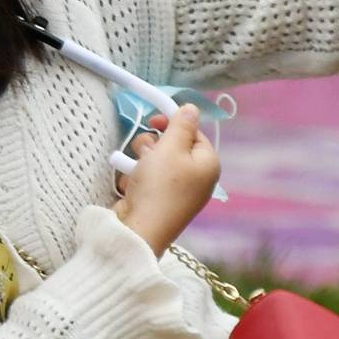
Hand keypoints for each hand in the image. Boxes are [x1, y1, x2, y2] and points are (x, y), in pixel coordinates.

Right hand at [112, 106, 219, 253]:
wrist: (139, 230)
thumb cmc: (159, 185)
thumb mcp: (170, 147)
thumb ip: (181, 124)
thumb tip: (192, 108)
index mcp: (207, 164)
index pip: (193, 133)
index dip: (173, 123)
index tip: (153, 120)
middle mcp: (196, 178)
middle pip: (173, 146)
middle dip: (153, 145)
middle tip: (145, 152)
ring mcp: (177, 192)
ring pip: (155, 162)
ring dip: (140, 161)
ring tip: (134, 171)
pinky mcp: (158, 202)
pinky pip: (147, 180)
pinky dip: (136, 180)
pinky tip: (131, 188)